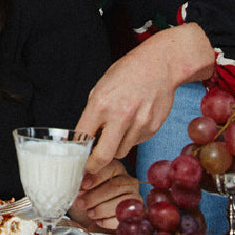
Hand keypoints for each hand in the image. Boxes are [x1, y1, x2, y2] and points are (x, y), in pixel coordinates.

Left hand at [68, 159, 138, 229]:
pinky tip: (99, 220)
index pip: (109, 168)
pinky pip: (123, 217)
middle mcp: (128, 180)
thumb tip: (74, 183)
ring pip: (119, 202)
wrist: (97, 213)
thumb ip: (82, 182)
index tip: (83, 185)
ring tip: (90, 212)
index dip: (95, 177)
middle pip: (114, 186)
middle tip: (81, 203)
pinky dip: (108, 221)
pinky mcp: (135, 213)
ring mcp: (134, 196)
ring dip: (101, 209)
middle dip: (94, 196)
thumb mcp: (85, 186)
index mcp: (115, 168)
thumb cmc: (91, 195)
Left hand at [76, 25, 214, 173]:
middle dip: (95, 166)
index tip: (76, 162)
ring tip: (117, 129)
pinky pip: (136, 143)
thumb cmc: (127, 73)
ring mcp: (138, 124)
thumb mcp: (101, 87)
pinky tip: (133, 121)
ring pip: (121, 152)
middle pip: (103, 156)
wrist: (158, 65)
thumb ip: (93, 113)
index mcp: (100, 103)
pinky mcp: (152, 128)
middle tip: (91, 169)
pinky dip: (131, 138)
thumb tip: (84, 138)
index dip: (78, 154)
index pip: (83, 138)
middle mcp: (120, 115)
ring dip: (115, 147)